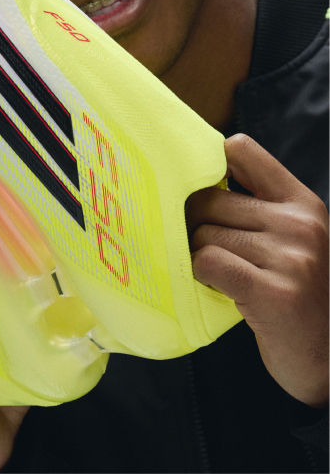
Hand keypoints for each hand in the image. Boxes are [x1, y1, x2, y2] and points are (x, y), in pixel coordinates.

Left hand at [186, 133, 327, 407]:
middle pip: (210, 199)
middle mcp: (299, 224)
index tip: (200, 190)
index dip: (209, 166)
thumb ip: (257, 207)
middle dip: (196, 225)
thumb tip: (194, 179)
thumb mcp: (292, 240)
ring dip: (197, 255)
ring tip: (219, 275)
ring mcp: (288, 258)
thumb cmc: (299, 295)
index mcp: (303, 203)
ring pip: (204, 233)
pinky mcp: (270, 292)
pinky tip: (215, 287)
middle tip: (204, 248)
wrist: (329, 360)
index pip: (241, 150)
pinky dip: (199, 273)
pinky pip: (206, 261)